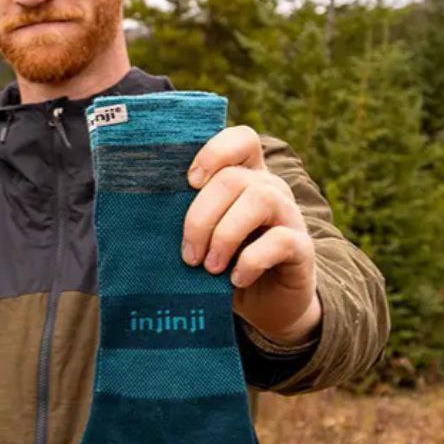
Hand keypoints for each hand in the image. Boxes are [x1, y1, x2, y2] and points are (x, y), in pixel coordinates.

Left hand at [181, 125, 321, 345]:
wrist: (265, 304)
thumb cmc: (223, 264)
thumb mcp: (202, 237)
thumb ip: (186, 218)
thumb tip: (142, 213)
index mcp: (246, 177)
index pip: (242, 139)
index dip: (215, 152)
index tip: (190, 182)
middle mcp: (271, 189)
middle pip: (234, 178)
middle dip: (201, 217)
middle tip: (189, 255)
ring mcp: (289, 216)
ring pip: (259, 200)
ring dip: (225, 235)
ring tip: (210, 267)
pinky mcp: (302, 248)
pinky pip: (280, 240)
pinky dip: (251, 260)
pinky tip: (235, 279)